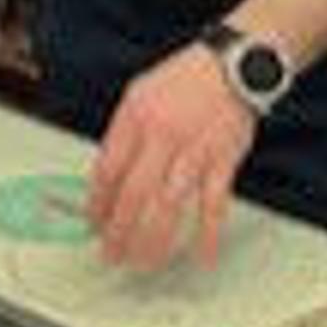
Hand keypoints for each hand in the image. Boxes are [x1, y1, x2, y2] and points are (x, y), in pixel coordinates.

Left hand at [86, 44, 255, 272]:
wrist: (233, 65)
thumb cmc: (184, 80)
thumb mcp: (139, 95)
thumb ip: (122, 135)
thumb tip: (106, 179)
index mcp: (135, 118)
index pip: (107, 170)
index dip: (96, 204)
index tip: (93, 225)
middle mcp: (162, 135)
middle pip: (133, 195)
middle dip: (119, 231)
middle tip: (111, 254)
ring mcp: (194, 150)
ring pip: (168, 205)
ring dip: (154, 240)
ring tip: (143, 262)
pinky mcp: (223, 160)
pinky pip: (214, 205)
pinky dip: (208, 234)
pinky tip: (201, 257)